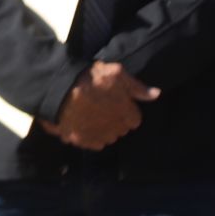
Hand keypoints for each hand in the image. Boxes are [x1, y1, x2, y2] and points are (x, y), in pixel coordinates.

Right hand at [41, 61, 159, 150]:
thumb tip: (157, 94)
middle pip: (121, 129)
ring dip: (103, 128)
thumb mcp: (116, 73)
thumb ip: (136, 86)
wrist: (57, 88)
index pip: (135, 119)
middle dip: (116, 120)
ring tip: (91, 113)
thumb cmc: (89, 78)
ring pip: (107, 137)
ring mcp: (96, 137)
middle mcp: (114, 130)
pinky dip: (89, 135)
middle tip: (103, 105)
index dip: (126, 109)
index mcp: (126, 115)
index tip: (117, 100)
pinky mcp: (80, 141)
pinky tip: (82, 122)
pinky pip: (91, 142)